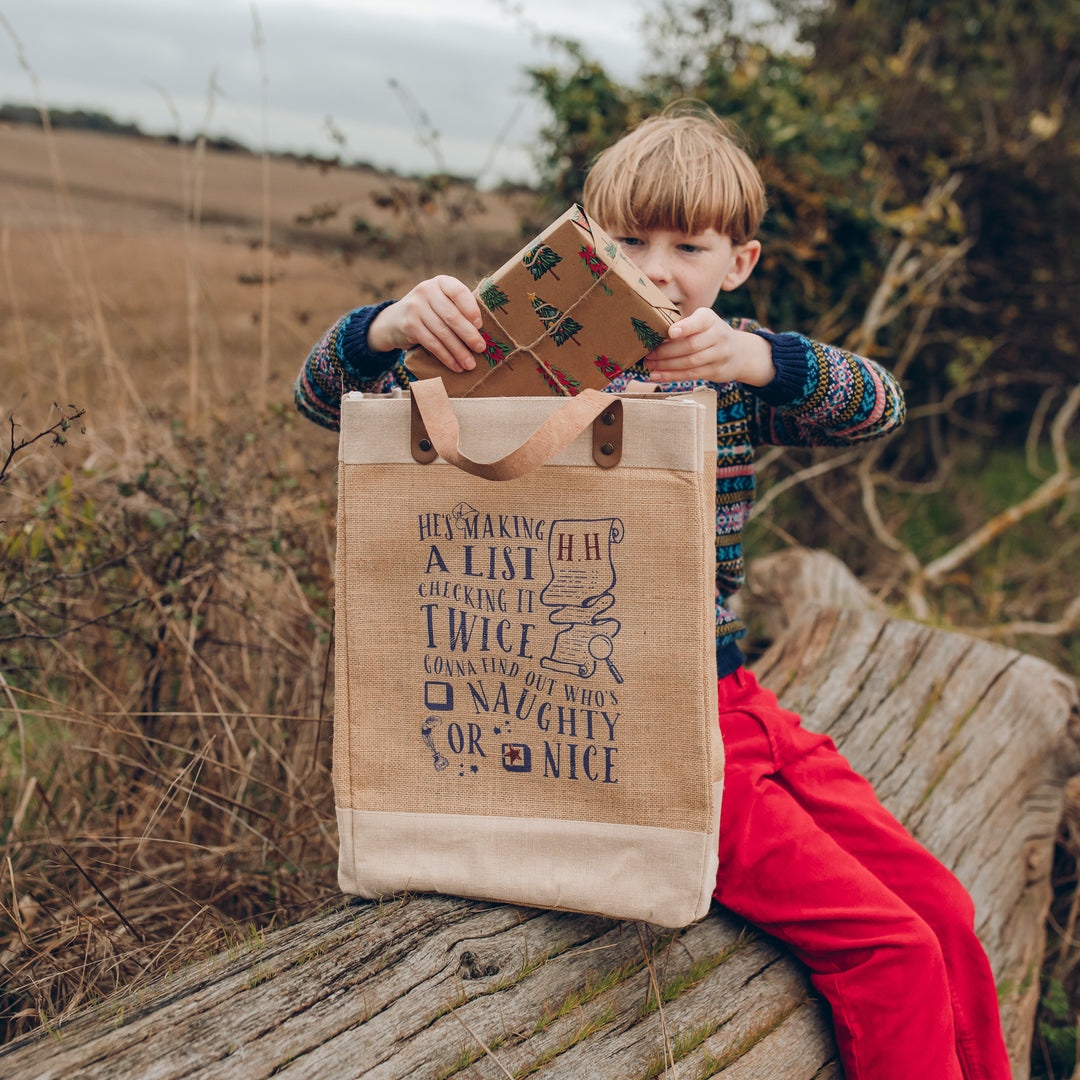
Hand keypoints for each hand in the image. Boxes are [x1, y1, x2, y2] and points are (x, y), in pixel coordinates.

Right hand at [367, 276, 486, 372]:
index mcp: (441, 282)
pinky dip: (446, 357)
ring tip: (470, 364)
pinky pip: (432, 344)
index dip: (471, 309)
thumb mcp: (441, 302)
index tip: (480, 326)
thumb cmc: (429, 312)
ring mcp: (416, 307)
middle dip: (468, 335)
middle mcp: (426, 291)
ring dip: (459, 351)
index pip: (459, 292)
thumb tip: (484, 333)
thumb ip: (458, 309)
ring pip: (443, 333)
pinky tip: (455, 365)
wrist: (394, 320)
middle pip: (452, 316)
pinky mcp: (409, 325)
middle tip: (481, 349)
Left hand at [642, 308, 774, 385]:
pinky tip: (657, 375)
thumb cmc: (709, 334)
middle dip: (666, 351)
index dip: (686, 327)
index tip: (670, 332)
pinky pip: (691, 374)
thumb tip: (652, 332)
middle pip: (690, 345)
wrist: (738, 353)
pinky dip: (672, 376)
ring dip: (666, 365)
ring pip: (690, 362)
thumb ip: (683, 325)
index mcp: (711, 319)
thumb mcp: (702, 323)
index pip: (700, 322)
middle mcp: (719, 335)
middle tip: (647, 354)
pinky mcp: (717, 371)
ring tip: (649, 365)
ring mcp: (720, 355)